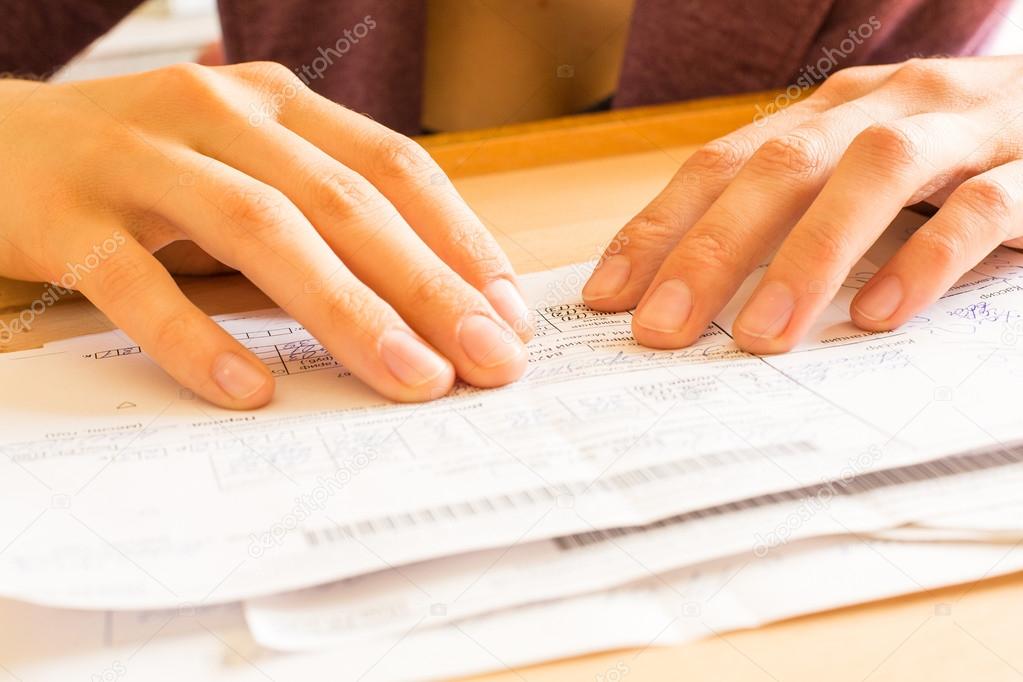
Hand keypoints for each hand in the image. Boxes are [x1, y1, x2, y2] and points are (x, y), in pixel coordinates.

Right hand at [0, 63, 531, 407]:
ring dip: (345, 311)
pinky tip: (249, 390)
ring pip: (259, 230)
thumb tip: (431, 303)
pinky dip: (197, 337)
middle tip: (487, 360)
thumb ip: (322, 215)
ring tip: (409, 379)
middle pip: (344, 202)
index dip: (460, 240)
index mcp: (276, 104)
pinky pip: (138, 283)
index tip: (509, 314)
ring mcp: (139, 160)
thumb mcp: (245, 168)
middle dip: (428, 286)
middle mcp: (217, 114)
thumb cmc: (146, 171)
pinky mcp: (65, 216)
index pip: (393, 166)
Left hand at [583, 56, 1022, 351]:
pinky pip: (980, 207)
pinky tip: (882, 314)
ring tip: (760, 337)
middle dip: (712, 250)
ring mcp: (960, 131)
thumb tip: (691, 293)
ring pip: (872, 176)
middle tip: (662, 329)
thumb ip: (790, 217)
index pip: (722, 164)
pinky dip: (926, 257)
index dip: (660, 228)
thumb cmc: (947, 160)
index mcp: (827, 115)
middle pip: (781, 169)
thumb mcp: (854, 174)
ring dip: (809, 257)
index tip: (609, 297)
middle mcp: (883, 109)